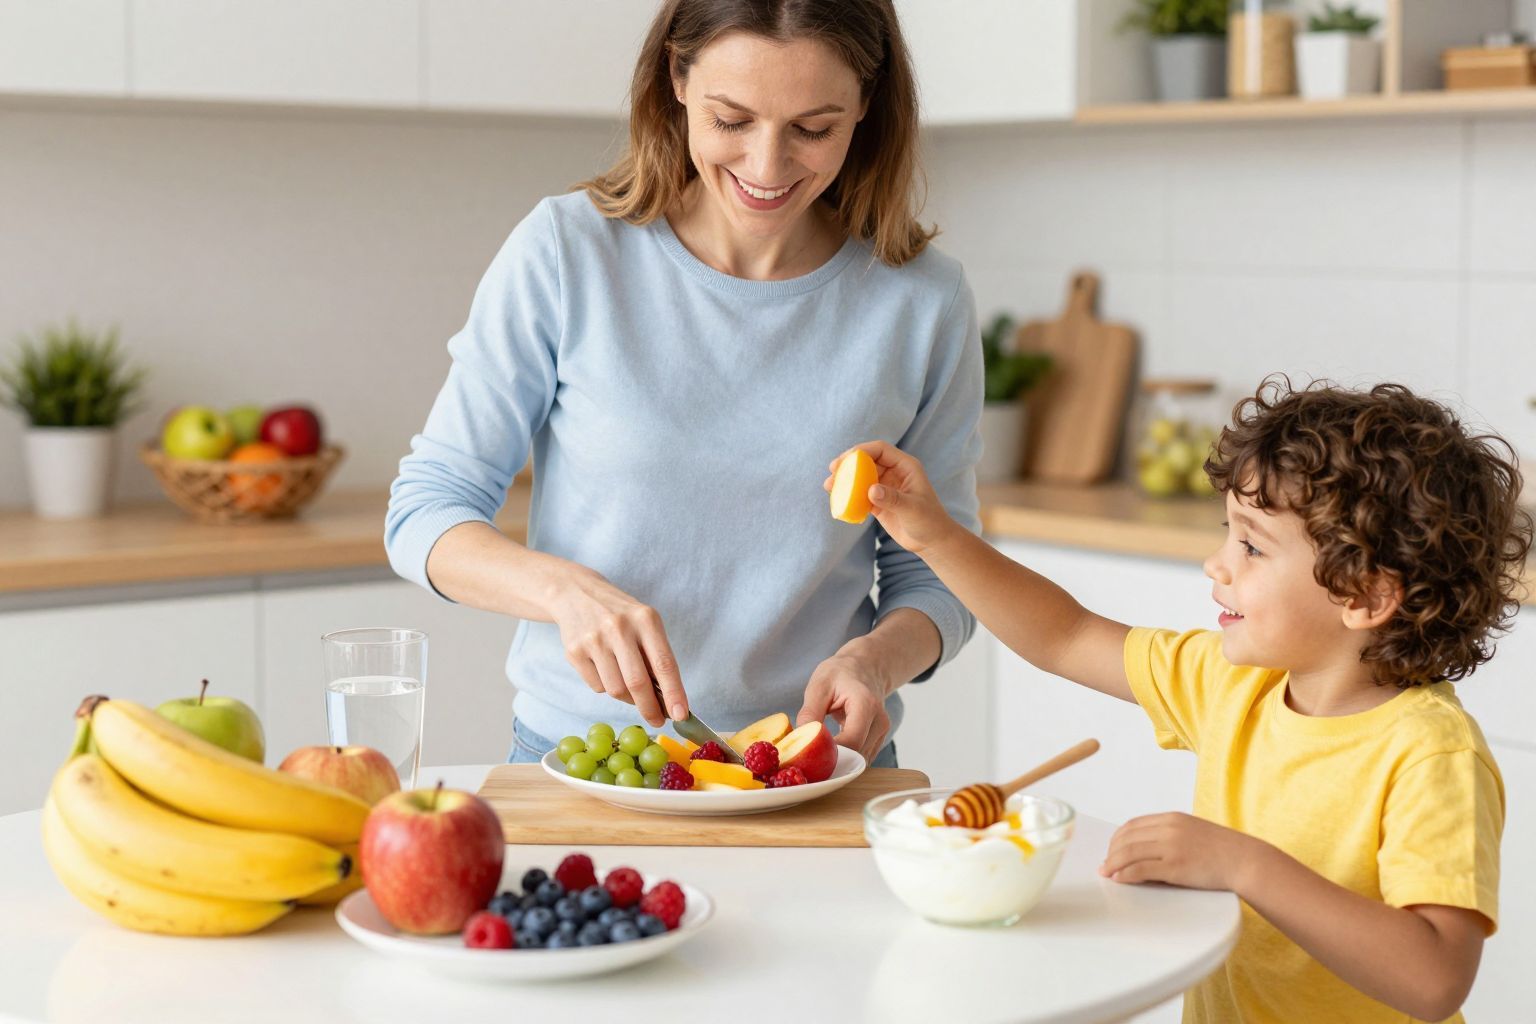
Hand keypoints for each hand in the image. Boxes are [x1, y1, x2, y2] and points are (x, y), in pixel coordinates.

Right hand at [548, 566, 687, 728]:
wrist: (576, 593)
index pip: (664, 663)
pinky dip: (606, 686)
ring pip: (616, 690)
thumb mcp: (645, 624)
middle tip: (658, 720)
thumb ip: (656, 656)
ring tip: (628, 685)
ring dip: (627, 697)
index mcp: (645, 619)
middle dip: (650, 708)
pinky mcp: (574, 652)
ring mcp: (594, 640)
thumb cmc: (620, 615)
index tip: (681, 715)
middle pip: (638, 683)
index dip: (674, 693)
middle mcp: (619, 628)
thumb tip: (668, 700)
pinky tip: (605, 668)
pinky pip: (597, 686)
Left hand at [794, 653, 890, 761]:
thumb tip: (801, 739)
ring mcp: (882, 731)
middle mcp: (879, 721)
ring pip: (860, 760)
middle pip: (857, 754)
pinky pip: (862, 756)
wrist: (864, 667)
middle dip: (833, 761)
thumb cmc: (840, 674)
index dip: (831, 753)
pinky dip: (847, 758)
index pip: (851, 741)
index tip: (809, 756)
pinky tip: (830, 751)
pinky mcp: (878, 739)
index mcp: (865, 704)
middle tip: (808, 760)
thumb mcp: (819, 686)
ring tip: (818, 753)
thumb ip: (810, 713)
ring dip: (840, 761)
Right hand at [824, 440, 959, 555]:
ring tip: (829, 486)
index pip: (881, 450)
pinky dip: (848, 495)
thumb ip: (893, 499)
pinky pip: (860, 494)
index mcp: (905, 466)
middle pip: (867, 460)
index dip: (862, 450)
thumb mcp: (913, 509)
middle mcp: (894, 472)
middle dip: (848, 464)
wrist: (931, 541)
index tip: (846, 459)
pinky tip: (837, 500)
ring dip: (845, 480)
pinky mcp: (878, 501)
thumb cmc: (929, 521)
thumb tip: (871, 490)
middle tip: (833, 470)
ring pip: (861, 477)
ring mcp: (885, 486)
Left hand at [1099, 812, 1259, 890]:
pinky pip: (1140, 869)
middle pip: (1127, 838)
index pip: (1133, 825)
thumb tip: (1147, 848)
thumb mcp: (1193, 832)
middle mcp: (1168, 829)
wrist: (1245, 860)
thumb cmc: (1222, 850)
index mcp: (1172, 818)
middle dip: (1111, 852)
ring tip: (1106, 873)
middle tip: (1105, 864)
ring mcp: (1171, 847)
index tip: (1111, 849)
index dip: (1117, 838)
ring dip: (1113, 863)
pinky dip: (1125, 874)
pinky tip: (1119, 879)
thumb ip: (1170, 834)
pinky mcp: (1175, 866)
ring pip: (1129, 852)